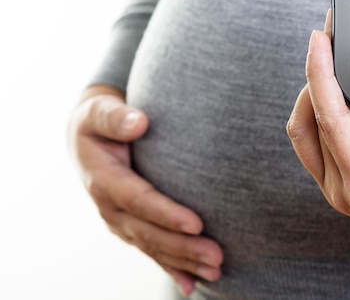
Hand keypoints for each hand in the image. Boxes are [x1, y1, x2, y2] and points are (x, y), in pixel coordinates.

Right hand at [68, 85, 222, 295]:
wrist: (88, 139)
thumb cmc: (99, 120)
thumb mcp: (99, 112)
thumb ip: (116, 117)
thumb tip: (139, 122)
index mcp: (104, 180)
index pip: (140, 200)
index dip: (167, 214)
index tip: (197, 223)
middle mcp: (110, 208)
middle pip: (149, 233)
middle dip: (183, 247)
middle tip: (217, 256)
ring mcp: (120, 222)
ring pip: (153, 247)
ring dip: (184, 262)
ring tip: (216, 270)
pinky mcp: (130, 227)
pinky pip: (151, 251)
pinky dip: (171, 268)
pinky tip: (190, 286)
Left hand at [287, 11, 349, 261]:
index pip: (331, 118)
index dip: (321, 73)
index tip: (319, 38)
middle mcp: (345, 191)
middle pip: (310, 122)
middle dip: (315, 75)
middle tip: (328, 39)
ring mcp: (339, 192)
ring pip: (304, 134)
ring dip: (312, 95)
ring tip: (329, 61)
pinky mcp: (341, 187)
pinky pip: (313, 145)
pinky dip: (318, 113)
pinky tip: (333, 91)